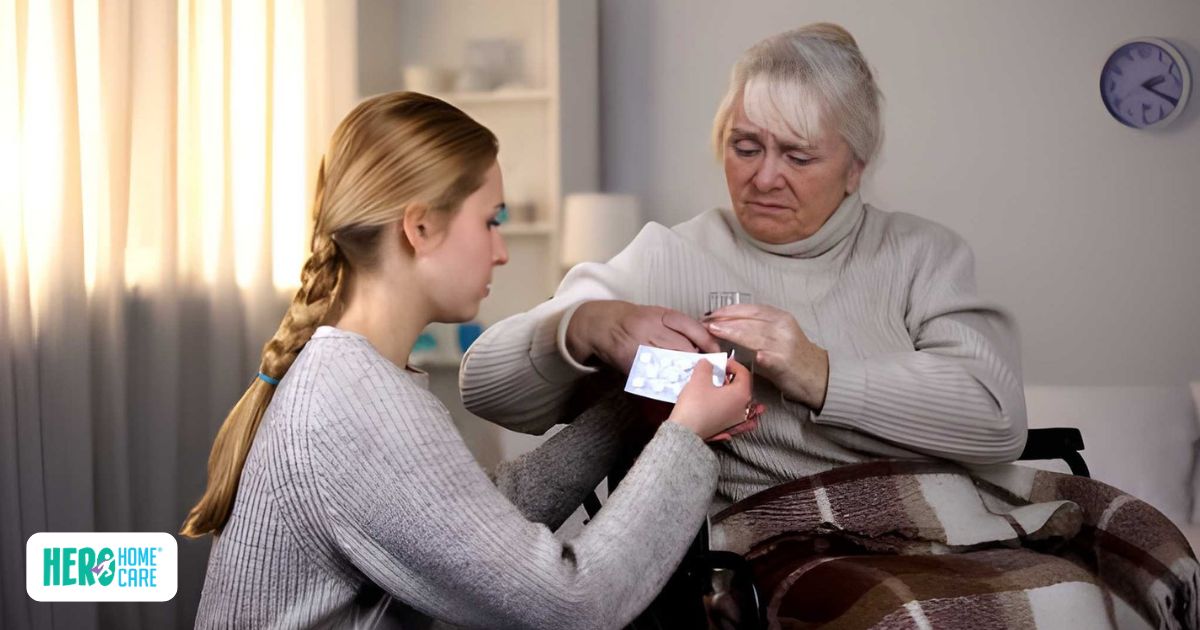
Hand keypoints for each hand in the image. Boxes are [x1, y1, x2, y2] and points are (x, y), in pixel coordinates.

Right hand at [566, 300, 720, 373]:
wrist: (603, 325)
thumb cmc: (636, 320)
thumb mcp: (659, 315)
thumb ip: (680, 327)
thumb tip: (706, 345)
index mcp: (659, 315)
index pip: (690, 327)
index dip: (707, 341)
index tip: (717, 353)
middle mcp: (649, 329)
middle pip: (683, 348)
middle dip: (699, 360)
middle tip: (710, 370)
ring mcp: (639, 347)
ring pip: (671, 364)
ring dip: (686, 373)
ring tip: (695, 379)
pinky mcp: (631, 364)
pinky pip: (653, 375)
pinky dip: (667, 382)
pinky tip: (675, 385)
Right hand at [668, 359, 753, 439]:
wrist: (685, 433)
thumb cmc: (695, 405)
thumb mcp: (699, 379)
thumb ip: (706, 366)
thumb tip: (708, 363)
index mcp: (742, 394)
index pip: (744, 373)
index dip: (732, 364)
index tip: (720, 363)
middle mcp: (744, 408)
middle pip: (741, 386)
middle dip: (729, 377)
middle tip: (715, 372)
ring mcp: (736, 419)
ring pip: (736, 398)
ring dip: (727, 389)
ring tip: (712, 384)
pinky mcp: (727, 427)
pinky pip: (730, 409)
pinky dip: (725, 401)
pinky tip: (714, 399)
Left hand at [702, 304, 829, 409]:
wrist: (818, 376)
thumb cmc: (793, 356)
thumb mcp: (778, 334)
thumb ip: (756, 328)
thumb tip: (725, 326)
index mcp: (780, 317)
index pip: (750, 309)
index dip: (728, 310)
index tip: (711, 313)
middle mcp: (782, 327)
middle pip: (748, 320)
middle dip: (724, 320)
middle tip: (705, 323)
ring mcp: (783, 344)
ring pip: (753, 335)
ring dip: (731, 332)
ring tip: (713, 332)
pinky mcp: (784, 362)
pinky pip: (766, 356)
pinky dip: (755, 354)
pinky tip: (739, 354)